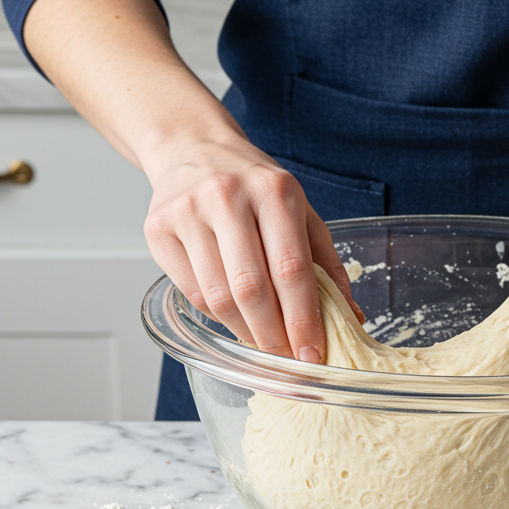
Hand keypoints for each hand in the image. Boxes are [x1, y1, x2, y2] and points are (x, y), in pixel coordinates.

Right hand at [142, 133, 363, 363]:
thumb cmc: (255, 188)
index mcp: (274, 191)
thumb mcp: (301, 213)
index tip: (312, 353)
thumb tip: (350, 316)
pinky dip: (217, 316)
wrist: (194, 150)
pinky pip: (192, 292)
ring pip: (218, 297)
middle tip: (287, 358)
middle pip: (252, 288)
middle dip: (273, 335)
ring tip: (263, 341)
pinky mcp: (158, 230)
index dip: (303, 319)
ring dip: (245, 331)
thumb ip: (326, 265)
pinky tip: (234, 317)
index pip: (291, 269)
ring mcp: (187, 212)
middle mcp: (228, 196)